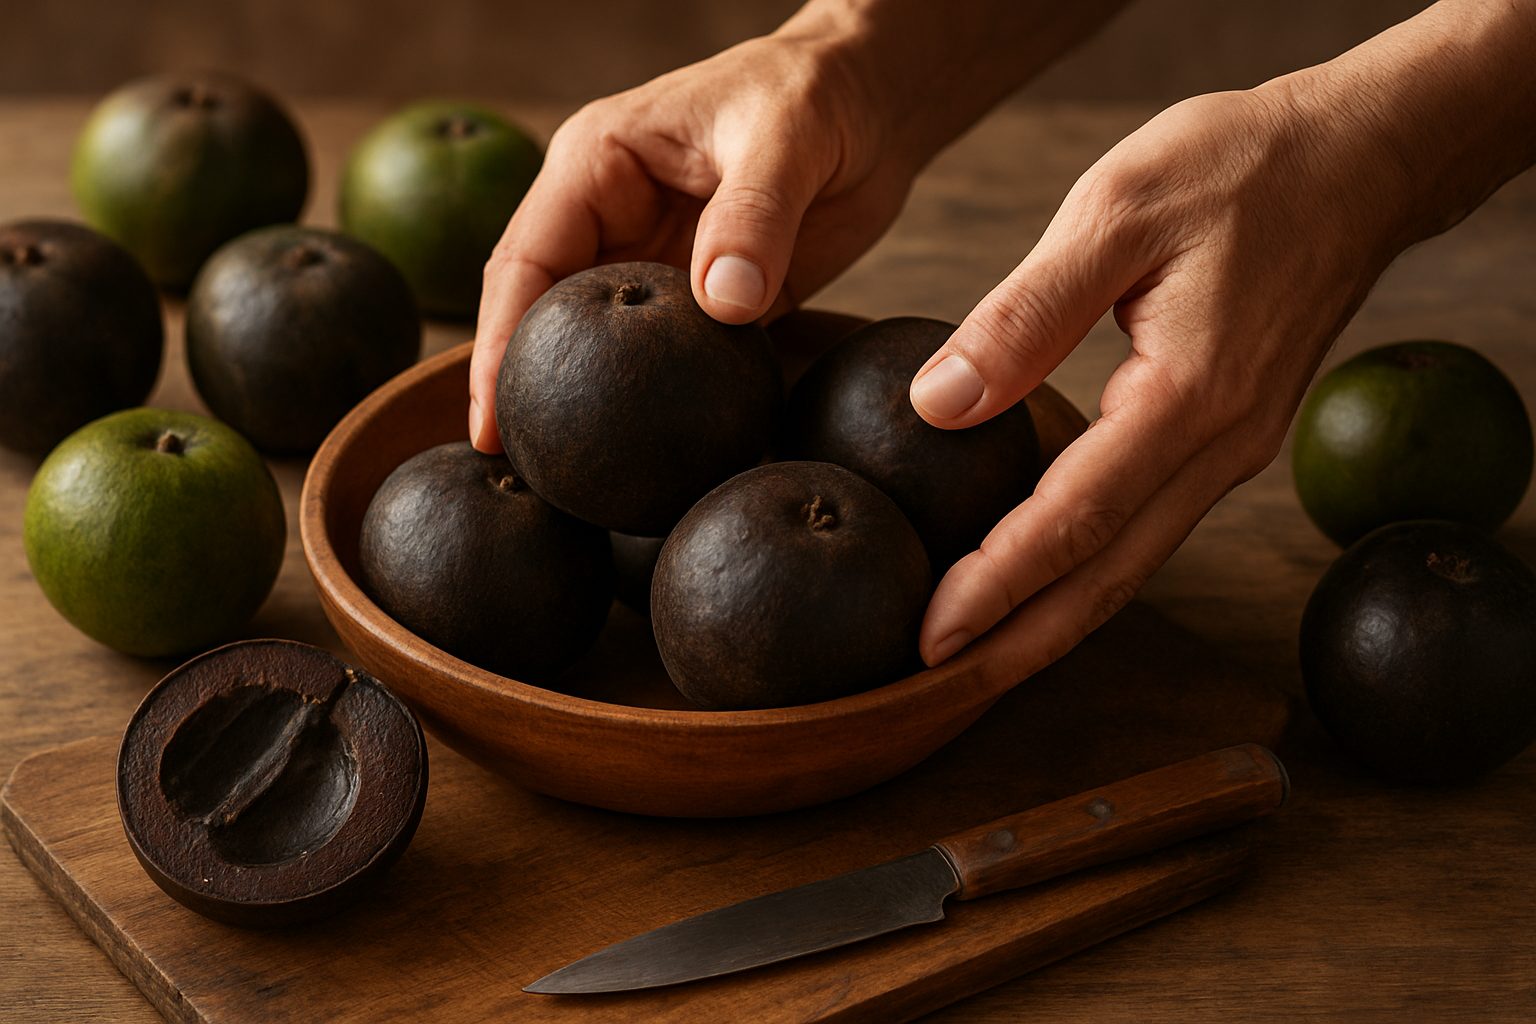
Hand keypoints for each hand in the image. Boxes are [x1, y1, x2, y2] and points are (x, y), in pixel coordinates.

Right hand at [467, 29, 925, 451]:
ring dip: (586, 401)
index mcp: (596, 165)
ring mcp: (653, 261)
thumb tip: (723, 303)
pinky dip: (655, 402)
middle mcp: (609, 216)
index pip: (525, 261)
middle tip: (518, 471)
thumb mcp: (784, 138)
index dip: (499, 342)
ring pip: (599, 342)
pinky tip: (651, 458)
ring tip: (564, 482)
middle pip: (544, 313)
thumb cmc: (818, 92)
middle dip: (523, 388)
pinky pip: (666, 358)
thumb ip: (754, 215)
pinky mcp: (702, 299)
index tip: (491, 423)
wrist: (876, 102)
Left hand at [910, 0, 1535, 673]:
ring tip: (974, 659)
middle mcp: (1220, 446)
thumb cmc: (1240, 167)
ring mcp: (1232, 450)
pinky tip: (1039, 583)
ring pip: (1131, 565)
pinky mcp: (1228, 439)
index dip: (997, 588)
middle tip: (936, 690)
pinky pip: (1148, 529)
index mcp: (1189, 396)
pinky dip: (1087, 572)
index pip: (1075, 520)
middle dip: (1020, 644)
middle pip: (1107, 578)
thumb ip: (1024, 315)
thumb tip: (938, 404)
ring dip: (1052, 622)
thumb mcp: (1115, 212)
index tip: (930, 637)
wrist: (1357, 159)